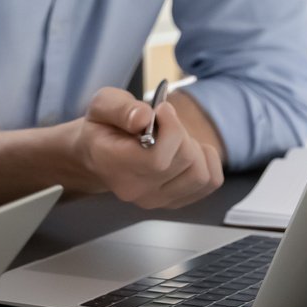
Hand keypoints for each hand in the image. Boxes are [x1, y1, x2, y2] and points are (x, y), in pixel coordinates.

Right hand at [70, 87, 223, 209]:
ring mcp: (155, 200)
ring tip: (173, 140)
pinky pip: (210, 181)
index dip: (171, 129)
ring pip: (200, 174)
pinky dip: (206, 162)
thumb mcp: (103, 105)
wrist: (96, 155)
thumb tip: (144, 118)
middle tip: (163, 124)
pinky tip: (185, 152)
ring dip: (194, 149)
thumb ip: (121, 108)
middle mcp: (134, 189)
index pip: (158, 159)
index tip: (161, 110)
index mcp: (112, 165)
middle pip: (184, 161)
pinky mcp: (173, 202)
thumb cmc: (102, 128)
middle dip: (180, 133)